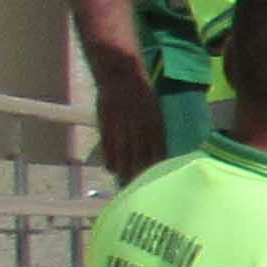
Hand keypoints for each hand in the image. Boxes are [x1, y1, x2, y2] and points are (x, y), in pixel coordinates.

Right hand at [88, 59, 163, 184]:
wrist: (121, 76)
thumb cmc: (142, 94)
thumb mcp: (156, 112)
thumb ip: (156, 132)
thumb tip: (159, 151)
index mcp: (155, 127)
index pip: (158, 155)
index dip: (158, 171)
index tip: (158, 183)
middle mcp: (139, 132)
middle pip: (140, 161)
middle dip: (140, 177)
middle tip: (139, 190)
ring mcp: (121, 130)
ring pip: (123, 158)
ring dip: (124, 172)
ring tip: (125, 184)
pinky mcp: (106, 127)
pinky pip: (108, 149)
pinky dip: (110, 160)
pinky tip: (111, 169)